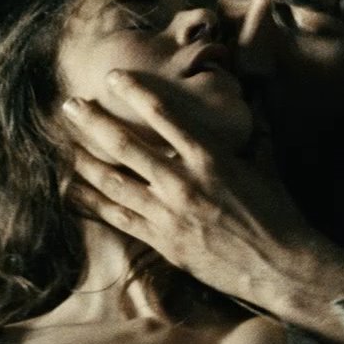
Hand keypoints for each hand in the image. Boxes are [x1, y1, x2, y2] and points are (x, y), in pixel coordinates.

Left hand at [60, 70, 343, 343]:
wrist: (282, 266)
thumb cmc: (279, 214)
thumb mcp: (266, 163)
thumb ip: (251, 131)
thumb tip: (252, 101)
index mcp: (210, 157)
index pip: (164, 114)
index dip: (135, 92)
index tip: (113, 77)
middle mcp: (183, 183)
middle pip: (125, 145)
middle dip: (93, 122)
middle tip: (68, 105)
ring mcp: (168, 215)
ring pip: (113, 183)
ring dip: (83, 161)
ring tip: (61, 145)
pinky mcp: (163, 242)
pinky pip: (118, 219)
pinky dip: (92, 204)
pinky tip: (71, 192)